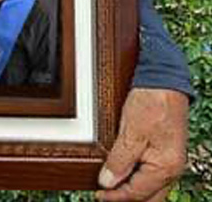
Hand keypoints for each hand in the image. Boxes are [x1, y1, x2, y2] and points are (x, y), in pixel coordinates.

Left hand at [97, 87, 188, 201]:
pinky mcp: (166, 152)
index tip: (98, 195)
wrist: (164, 82)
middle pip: (149, 196)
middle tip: (105, 195)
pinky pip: (153, 174)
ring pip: (152, 187)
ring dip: (133, 189)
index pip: (137, 194)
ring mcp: (171, 161)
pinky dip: (138, 178)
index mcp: (165, 168)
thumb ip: (120, 161)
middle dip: (127, 198)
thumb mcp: (130, 133)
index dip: (115, 197)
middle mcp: (172, 168)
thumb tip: (108, 182)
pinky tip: (125, 173)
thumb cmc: (151, 103)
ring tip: (112, 186)